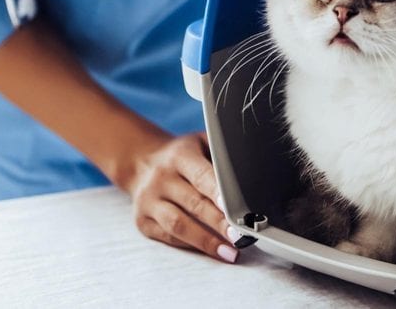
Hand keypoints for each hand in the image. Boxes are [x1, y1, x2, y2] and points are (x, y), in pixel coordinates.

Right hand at [127, 133, 238, 262]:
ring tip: (230, 251)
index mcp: (179, 156)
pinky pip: (169, 237)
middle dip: (220, 223)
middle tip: (242, 236)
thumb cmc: (181, 156)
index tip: (237, 209)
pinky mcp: (142, 220)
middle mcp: (161, 178)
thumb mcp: (200, 143)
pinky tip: (211, 250)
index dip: (219, 193)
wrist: (140, 162)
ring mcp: (148, 201)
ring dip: (206, 241)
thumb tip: (255, 173)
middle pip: (194, 204)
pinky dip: (192, 246)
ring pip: (178, 225)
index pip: (201, 176)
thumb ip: (222, 155)